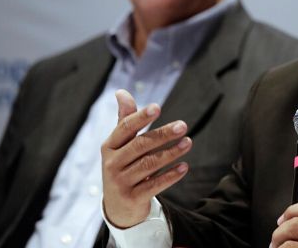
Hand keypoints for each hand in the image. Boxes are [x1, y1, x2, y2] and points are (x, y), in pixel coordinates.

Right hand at [101, 89, 192, 227]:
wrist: (118, 206)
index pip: (125, 128)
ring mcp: (121, 182)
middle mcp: (112, 163)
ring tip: (188, 143)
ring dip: (171, 153)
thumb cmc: (123, 165)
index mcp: (109, 146)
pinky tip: (185, 166)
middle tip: (183, 125)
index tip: (157, 107)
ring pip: (149, 164)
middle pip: (140, 145)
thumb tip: (121, 91)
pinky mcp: (132, 198)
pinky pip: (154, 185)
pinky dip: (170, 176)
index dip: (141, 117)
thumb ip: (125, 120)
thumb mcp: (120, 145)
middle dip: (163, 134)